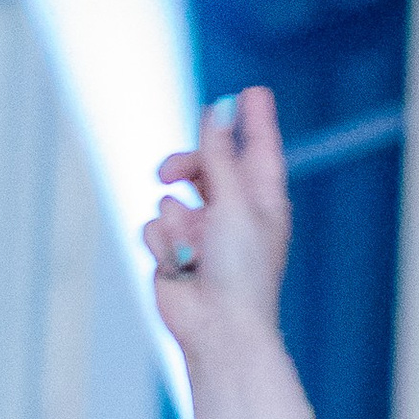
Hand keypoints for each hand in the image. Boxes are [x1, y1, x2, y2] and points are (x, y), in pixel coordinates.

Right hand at [147, 83, 293, 351]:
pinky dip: (163, 243)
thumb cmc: (240, 271)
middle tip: (169, 171)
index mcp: (263, 201)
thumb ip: (220, 155)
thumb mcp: (234, 202)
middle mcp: (234, 213)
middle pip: (205, 164)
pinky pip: (155, 225)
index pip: (260, 149)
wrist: (217, 327)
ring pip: (172, 196)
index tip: (254, 91)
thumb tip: (218, 111)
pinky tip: (178, 266)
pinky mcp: (173, 251)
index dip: (255, 120)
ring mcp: (201, 232)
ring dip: (175, 221)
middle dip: (185, 165)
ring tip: (190, 247)